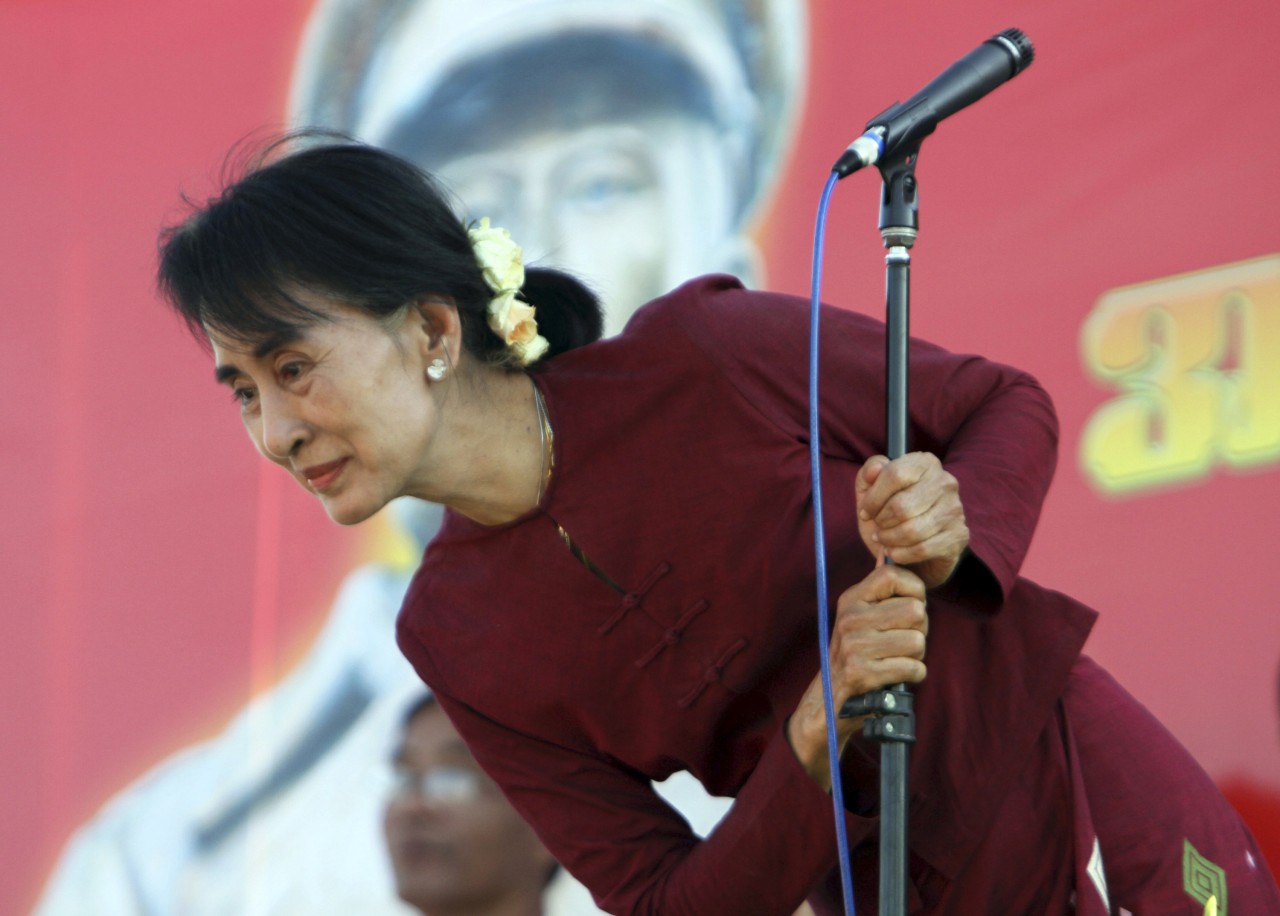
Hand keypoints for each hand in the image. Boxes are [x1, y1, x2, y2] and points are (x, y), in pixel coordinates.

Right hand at [787, 564, 927, 788]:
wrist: (829, 701)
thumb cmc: (856, 656)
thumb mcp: (860, 617)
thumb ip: (878, 588)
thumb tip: (886, 550)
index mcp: (851, 599)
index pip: (893, 575)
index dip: (915, 590)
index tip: (911, 607)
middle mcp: (849, 618)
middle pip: (914, 610)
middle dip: (920, 630)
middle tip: (903, 642)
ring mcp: (853, 645)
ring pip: (917, 641)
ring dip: (916, 656)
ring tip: (897, 660)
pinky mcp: (860, 673)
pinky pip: (913, 668)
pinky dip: (913, 675)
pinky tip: (896, 676)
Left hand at [856, 452, 968, 587]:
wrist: (913, 552)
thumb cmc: (889, 514)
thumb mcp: (870, 491)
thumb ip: (868, 474)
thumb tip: (875, 470)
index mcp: (925, 463)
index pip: (894, 475)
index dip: (873, 498)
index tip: (865, 512)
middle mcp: (945, 482)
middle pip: (901, 505)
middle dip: (881, 521)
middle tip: (877, 528)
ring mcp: (955, 509)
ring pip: (911, 530)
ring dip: (889, 539)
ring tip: (883, 540)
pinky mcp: (959, 535)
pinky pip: (922, 549)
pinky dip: (901, 554)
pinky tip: (894, 552)